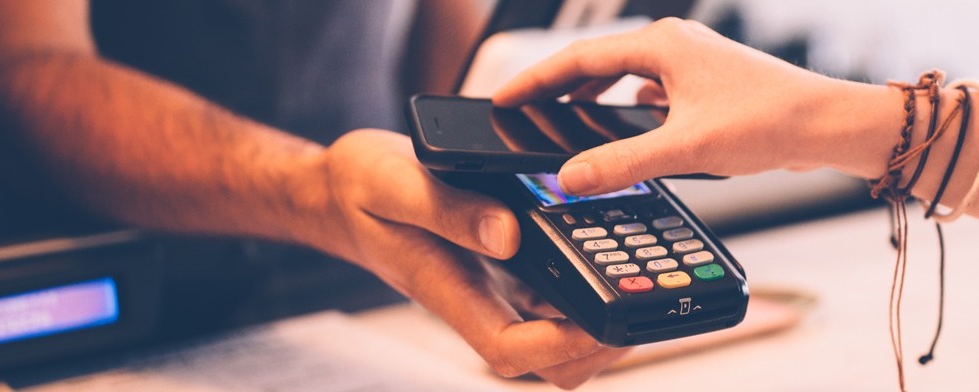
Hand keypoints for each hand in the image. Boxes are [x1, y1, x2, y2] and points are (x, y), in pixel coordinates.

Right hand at [309, 129, 627, 388]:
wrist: (342, 189)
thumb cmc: (360, 189)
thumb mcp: (394, 184)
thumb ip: (449, 210)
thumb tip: (510, 235)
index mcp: (453, 293)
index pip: (511, 351)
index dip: (561, 347)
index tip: (599, 318)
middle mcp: (481, 301)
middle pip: (550, 360)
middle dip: (598, 342)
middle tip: (636, 293)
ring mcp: (497, 289)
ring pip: (560, 333)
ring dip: (599, 314)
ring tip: (632, 268)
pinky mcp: (507, 268)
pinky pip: (557, 291)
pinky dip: (588, 277)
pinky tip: (607, 240)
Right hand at [494, 18, 904, 194]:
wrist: (826, 124)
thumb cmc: (768, 122)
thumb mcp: (685, 148)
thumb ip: (623, 163)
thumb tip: (570, 176)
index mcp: (661, 46)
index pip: (578, 59)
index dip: (535, 81)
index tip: (502, 97)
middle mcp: (674, 44)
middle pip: (598, 62)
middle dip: (559, 88)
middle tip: (525, 110)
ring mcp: (693, 61)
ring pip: (626, 75)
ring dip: (594, 97)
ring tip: (563, 120)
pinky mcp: (708, 82)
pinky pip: (652, 88)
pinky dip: (629, 106)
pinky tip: (627, 129)